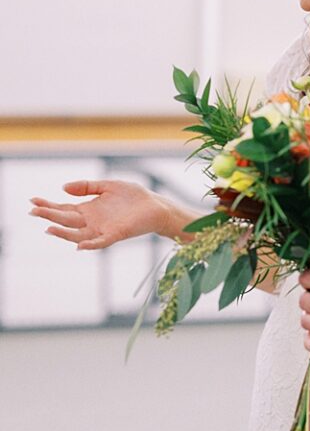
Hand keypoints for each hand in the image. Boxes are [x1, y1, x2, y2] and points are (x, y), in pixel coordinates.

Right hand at [29, 179, 194, 248]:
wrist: (155, 206)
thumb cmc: (133, 197)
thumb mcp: (107, 186)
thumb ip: (87, 186)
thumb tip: (64, 187)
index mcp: (89, 209)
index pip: (64, 208)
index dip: (49, 205)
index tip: (33, 200)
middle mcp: (92, 222)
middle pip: (66, 221)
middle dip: (49, 216)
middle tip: (33, 211)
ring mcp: (102, 230)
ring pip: (77, 235)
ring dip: (63, 233)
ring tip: (49, 228)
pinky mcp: (116, 234)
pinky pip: (100, 242)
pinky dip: (90, 244)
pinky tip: (79, 245)